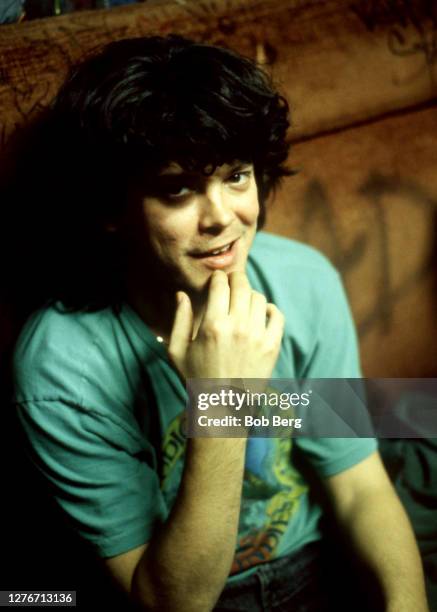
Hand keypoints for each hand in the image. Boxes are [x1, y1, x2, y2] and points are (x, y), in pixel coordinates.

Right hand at [168, 270, 283, 379]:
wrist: (222, 408)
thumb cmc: (195, 379)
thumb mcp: (177, 351)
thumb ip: (179, 319)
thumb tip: (181, 294)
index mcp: (213, 325)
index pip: (220, 285)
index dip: (217, 277)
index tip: (216, 279)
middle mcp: (237, 327)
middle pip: (242, 286)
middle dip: (235, 279)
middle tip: (232, 281)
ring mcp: (258, 337)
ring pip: (259, 298)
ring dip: (250, 295)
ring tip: (243, 301)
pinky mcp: (272, 347)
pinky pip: (277, 315)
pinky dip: (269, 309)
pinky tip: (260, 313)